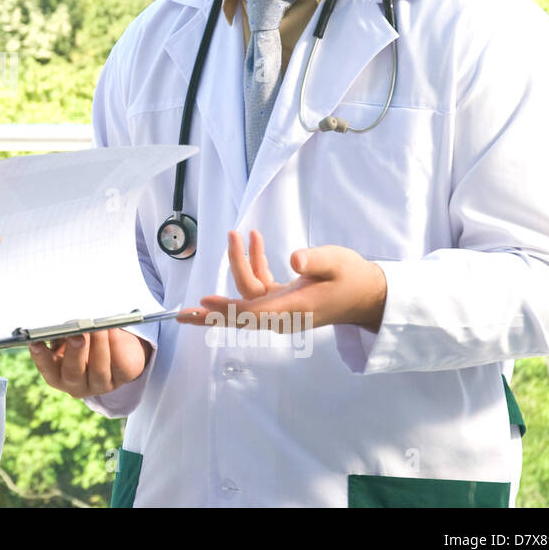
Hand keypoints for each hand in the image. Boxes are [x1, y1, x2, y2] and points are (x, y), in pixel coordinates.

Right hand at [27, 328, 151, 398]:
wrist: (117, 346)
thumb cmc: (86, 339)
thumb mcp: (70, 336)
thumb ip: (63, 333)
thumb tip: (64, 324)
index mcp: (58, 374)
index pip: (46, 368)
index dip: (40, 357)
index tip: (35, 342)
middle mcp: (77, 384)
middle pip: (73, 374)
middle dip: (74, 353)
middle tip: (75, 335)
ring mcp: (100, 385)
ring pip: (99, 371)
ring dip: (98, 346)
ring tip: (98, 327)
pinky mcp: (121, 379)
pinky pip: (120, 366)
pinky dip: (116, 346)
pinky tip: (113, 330)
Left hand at [174, 230, 387, 332]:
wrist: (368, 294)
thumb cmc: (352, 277)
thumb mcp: (336, 262)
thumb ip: (314, 260)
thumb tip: (294, 261)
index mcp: (294, 308)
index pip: (254, 312)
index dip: (227, 310)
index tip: (204, 304)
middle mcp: (284, 313)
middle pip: (239, 316)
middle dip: (210, 314)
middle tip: (180, 314)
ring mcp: (282, 309)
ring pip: (247, 294)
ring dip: (238, 264)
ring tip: (235, 233)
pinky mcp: (282, 301)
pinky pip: (258, 287)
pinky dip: (253, 264)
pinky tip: (254, 241)